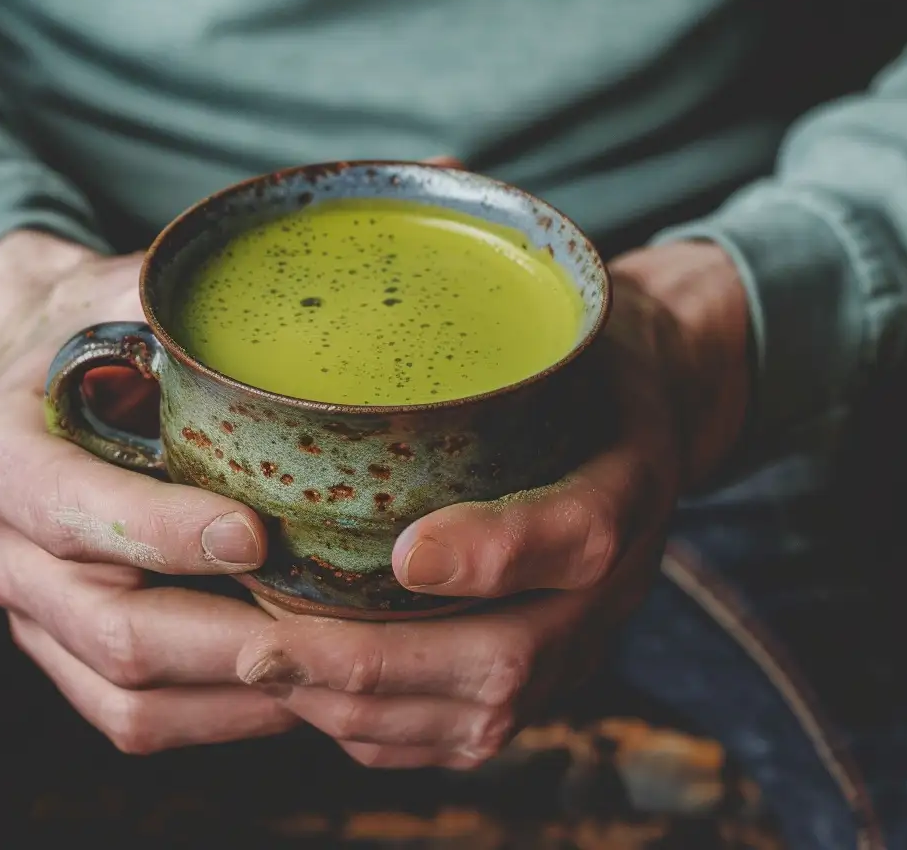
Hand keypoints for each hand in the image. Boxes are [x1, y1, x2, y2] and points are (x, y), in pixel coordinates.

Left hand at [0, 229, 750, 765]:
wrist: (653, 406)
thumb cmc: (584, 343)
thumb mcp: (574, 296)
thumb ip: (507, 260)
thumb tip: (438, 167)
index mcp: (633, 472)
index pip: (579, 530)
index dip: (496, 552)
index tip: (406, 551)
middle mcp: (618, 576)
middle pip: (511, 658)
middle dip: (374, 659)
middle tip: (263, 634)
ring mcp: (581, 640)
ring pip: (475, 714)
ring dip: (356, 701)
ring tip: (254, 661)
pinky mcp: (541, 683)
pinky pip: (456, 738)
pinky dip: (373, 727)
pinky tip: (300, 694)